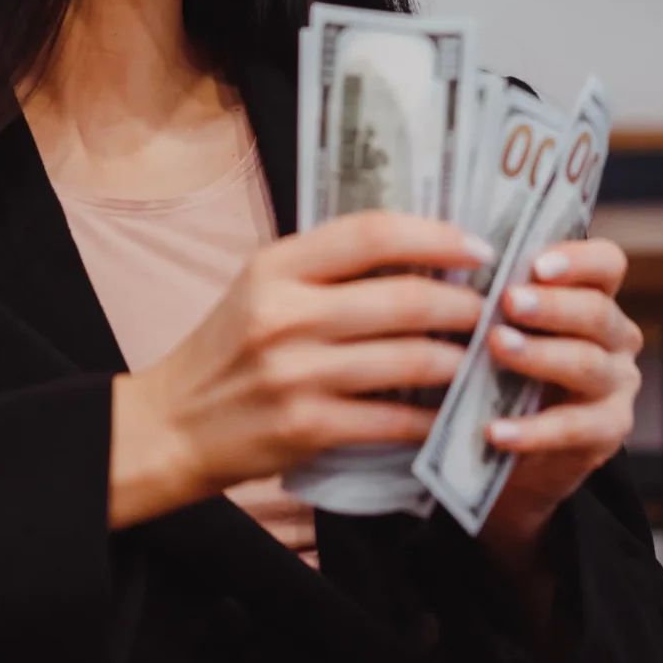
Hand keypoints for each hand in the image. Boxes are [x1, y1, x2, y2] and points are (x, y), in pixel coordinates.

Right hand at [107, 214, 490, 528]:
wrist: (170, 426)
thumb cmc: (226, 351)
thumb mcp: (261, 288)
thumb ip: (327, 268)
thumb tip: (420, 253)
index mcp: (275, 266)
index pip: (372, 233)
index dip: (437, 236)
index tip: (478, 249)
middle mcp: (285, 314)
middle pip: (405, 299)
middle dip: (465, 307)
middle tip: (493, 312)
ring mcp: (297, 374)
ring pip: (410, 361)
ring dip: (460, 362)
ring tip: (482, 358)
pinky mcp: (308, 428)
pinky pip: (394, 420)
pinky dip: (432, 417)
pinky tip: (452, 413)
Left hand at [475, 238, 643, 569]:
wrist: (514, 453)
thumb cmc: (503, 373)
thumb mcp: (504, 329)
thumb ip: (493, 301)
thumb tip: (445, 266)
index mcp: (595, 298)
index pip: (606, 264)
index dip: (578, 260)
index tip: (537, 263)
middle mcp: (616, 338)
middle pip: (597, 312)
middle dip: (552, 305)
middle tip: (508, 300)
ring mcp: (617, 386)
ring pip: (587, 363)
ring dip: (540, 355)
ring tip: (497, 347)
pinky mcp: (608, 433)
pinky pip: (574, 428)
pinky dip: (532, 431)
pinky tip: (495, 430)